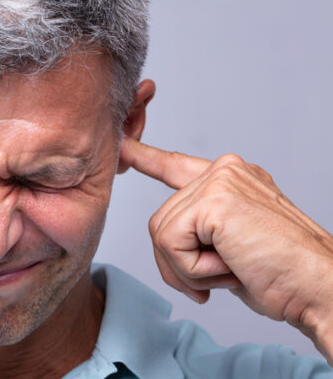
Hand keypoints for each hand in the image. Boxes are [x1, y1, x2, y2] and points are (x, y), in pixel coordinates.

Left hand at [120, 137, 332, 355]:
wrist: (320, 289)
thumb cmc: (282, 276)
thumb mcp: (232, 248)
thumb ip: (201, 234)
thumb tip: (168, 240)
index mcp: (233, 179)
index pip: (177, 166)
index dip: (147, 159)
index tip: (123, 146)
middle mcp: (226, 172)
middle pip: (161, 221)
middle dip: (179, 264)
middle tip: (219, 278)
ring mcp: (220, 181)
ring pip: (161, 235)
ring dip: (189, 270)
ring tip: (232, 270)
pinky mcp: (214, 201)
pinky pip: (169, 244)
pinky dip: (192, 270)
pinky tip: (229, 268)